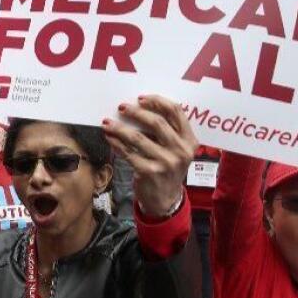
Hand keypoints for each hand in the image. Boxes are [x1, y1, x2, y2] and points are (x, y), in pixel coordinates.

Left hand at [104, 95, 195, 217]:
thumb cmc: (167, 168)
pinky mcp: (150, 172)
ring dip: (119, 128)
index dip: (157, 101)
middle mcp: (181, 150)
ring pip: (138, 137)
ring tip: (107, 123)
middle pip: (156, 122)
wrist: (165, 199)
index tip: (141, 98)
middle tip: (122, 107)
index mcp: (190, 140)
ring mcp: (166, 162)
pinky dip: (116, 143)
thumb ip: (167, 132)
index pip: (176, 111)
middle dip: (136, 112)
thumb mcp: (176, 150)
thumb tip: (138, 109)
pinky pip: (128, 153)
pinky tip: (109, 138)